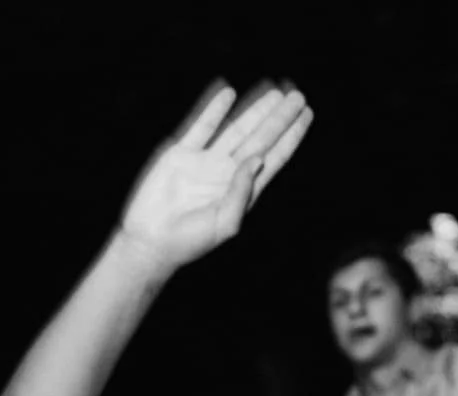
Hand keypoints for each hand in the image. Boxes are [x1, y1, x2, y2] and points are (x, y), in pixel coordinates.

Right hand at [118, 81, 312, 273]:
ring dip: (254, 110)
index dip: (291, 137)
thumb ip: (243, 192)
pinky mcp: (180, 155)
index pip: (274, 158)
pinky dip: (214, 110)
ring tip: (274, 91)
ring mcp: (204, 162)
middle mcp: (227, 173)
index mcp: (243, 191)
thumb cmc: (191, 240)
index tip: (306, 115)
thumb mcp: (225, 223)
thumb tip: (259, 159)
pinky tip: (229, 93)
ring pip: (236, 129)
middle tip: (297, 96)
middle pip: (260, 139)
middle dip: (278, 118)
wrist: (151, 241)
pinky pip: (201, 126)